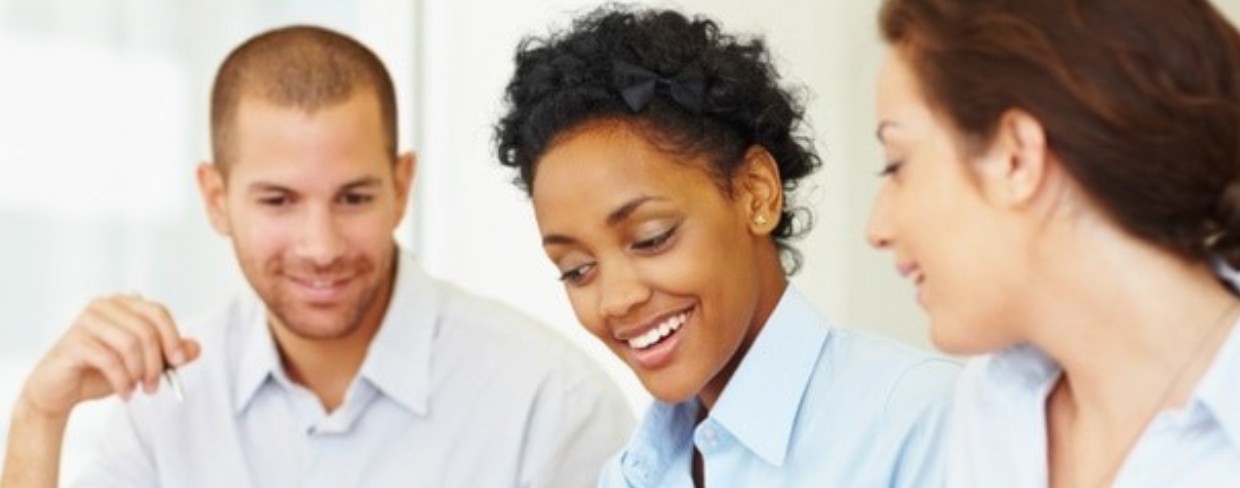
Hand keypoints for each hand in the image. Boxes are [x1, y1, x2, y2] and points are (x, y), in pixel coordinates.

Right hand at [18, 294, 200, 418]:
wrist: (60, 391)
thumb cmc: (101, 372)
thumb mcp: (143, 363)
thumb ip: (169, 354)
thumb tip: (196, 348)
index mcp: (123, 303)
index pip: (158, 312)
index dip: (173, 338)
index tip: (179, 363)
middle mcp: (104, 306)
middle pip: (146, 330)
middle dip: (157, 363)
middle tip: (155, 386)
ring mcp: (87, 321)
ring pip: (130, 344)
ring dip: (140, 373)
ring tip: (139, 390)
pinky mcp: (74, 342)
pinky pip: (110, 360)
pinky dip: (123, 381)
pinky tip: (125, 393)